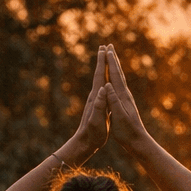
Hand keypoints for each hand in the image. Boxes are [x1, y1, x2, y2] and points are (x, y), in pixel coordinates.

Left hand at [57, 47, 109, 163]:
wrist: (84, 143)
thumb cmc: (93, 134)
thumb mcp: (97, 120)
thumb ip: (99, 105)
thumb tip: (101, 89)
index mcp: (95, 98)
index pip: (99, 77)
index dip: (102, 63)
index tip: (104, 49)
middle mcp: (94, 96)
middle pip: (98, 75)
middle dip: (101, 61)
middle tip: (104, 47)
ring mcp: (95, 100)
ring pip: (100, 80)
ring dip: (103, 69)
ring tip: (106, 59)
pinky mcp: (97, 106)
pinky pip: (102, 88)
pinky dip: (105, 80)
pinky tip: (106, 80)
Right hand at [102, 44, 153, 156]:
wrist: (138, 141)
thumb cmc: (127, 132)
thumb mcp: (118, 116)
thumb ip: (113, 101)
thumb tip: (108, 86)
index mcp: (122, 97)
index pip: (115, 76)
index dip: (111, 63)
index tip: (107, 50)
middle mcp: (126, 95)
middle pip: (119, 74)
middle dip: (114, 60)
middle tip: (110, 47)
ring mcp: (126, 99)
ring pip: (120, 79)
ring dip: (115, 67)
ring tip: (112, 58)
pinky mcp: (126, 105)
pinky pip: (120, 87)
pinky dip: (116, 79)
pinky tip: (115, 80)